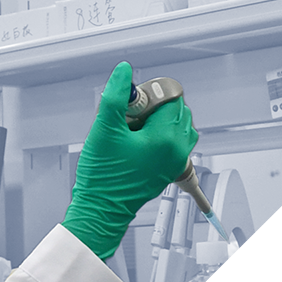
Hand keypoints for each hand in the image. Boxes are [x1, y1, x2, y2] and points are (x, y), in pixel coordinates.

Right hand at [62, 62, 198, 259]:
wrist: (101, 210)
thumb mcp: (104, 129)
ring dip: (161, 119)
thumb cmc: (103, 177)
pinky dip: (163, 135)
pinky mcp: (170, 170)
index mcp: (166, 138)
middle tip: (130, 114)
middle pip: (178, 109)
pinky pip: (177, 143)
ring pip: (180, 126)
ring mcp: (175, 162)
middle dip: (156, 105)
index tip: (132, 102)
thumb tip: (124, 71)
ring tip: (135, 127)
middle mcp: (177, 150)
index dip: (151, 93)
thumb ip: (116, 96)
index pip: (172, 97)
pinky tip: (139, 140)